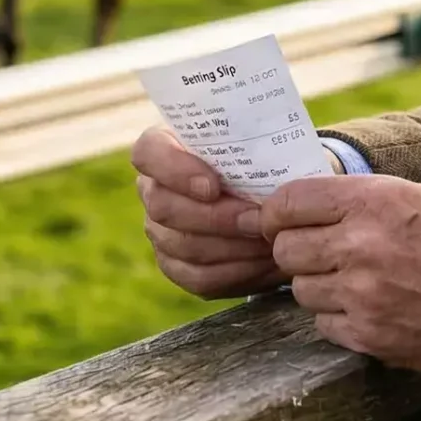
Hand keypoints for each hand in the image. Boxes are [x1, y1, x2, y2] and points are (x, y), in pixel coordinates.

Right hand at [133, 126, 284, 298]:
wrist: (270, 200)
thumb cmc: (261, 161)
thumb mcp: (260, 144)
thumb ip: (256, 148)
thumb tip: (273, 168)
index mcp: (163, 149)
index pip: (148, 153)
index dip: (174, 170)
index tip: (212, 185)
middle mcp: (153, 190)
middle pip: (163, 207)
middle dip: (215, 217)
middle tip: (257, 219)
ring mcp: (160, 231)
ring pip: (182, 245)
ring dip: (232, 246)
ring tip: (269, 239)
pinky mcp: (177, 267)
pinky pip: (198, 276)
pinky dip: (236, 271)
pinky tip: (264, 261)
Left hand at [258, 175, 420, 376]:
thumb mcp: (419, 198)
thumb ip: (361, 200)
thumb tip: (310, 204)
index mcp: (373, 202)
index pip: (289, 201)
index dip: (275, 212)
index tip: (276, 220)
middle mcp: (360, 246)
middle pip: (285, 250)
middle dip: (295, 251)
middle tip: (317, 254)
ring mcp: (362, 296)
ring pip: (301, 291)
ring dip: (318, 287)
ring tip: (354, 283)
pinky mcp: (370, 337)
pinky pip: (325, 326)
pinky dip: (339, 320)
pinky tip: (370, 310)